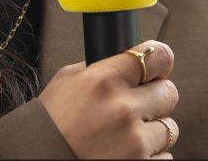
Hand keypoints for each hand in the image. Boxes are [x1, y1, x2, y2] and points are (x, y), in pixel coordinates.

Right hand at [38, 40, 179, 158]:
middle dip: (155, 98)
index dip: (160, 61)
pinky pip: (165, 157)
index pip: (157, 57)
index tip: (157, 67)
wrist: (38, 159)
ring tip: (125, 135)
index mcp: (104, 80)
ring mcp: (134, 143)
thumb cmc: (50, 124)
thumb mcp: (66, 82)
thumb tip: (125, 60)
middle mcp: (123, 109)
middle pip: (169, 93)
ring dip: (152, 131)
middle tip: (136, 107)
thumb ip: (98, 67)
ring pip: (169, 128)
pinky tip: (126, 153)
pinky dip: (150, 156)